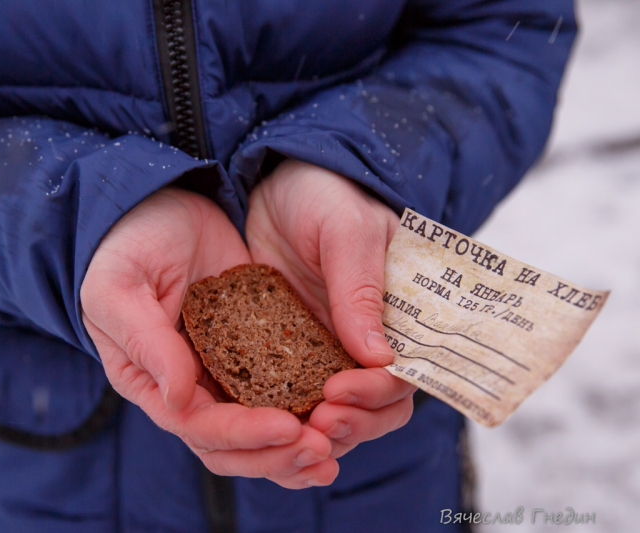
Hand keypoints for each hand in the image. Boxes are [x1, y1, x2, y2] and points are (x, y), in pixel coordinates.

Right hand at [81, 188, 337, 487]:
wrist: (161, 205)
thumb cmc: (128, 246)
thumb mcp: (120, 288)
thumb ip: (146, 343)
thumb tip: (178, 400)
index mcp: (152, 382)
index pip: (200, 427)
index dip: (244, 435)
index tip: (289, 428)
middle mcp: (190, 387)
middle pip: (235, 445)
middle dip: (278, 455)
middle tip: (324, 449)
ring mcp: (225, 370)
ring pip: (262, 426)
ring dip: (297, 444)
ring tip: (337, 445)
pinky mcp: (257, 346)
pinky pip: (284, 387)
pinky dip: (309, 405)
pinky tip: (343, 407)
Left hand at [246, 160, 415, 457]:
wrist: (276, 186)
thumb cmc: (325, 195)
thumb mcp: (347, 231)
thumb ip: (361, 288)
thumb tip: (379, 358)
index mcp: (401, 314)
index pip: (405, 373)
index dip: (377, 393)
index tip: (338, 392)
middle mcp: (371, 341)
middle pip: (378, 407)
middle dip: (353, 423)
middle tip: (316, 421)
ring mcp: (330, 351)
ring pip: (340, 413)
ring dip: (322, 431)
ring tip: (292, 430)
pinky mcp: (290, 354)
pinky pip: (294, 397)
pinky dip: (287, 418)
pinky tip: (265, 423)